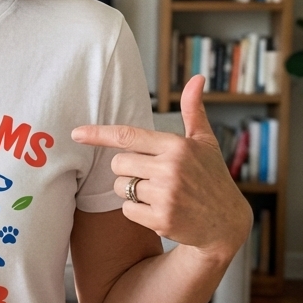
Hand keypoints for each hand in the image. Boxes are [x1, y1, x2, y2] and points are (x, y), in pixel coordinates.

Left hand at [71, 75, 252, 263]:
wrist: (227, 223)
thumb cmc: (212, 177)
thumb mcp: (205, 142)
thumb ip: (193, 111)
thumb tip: (196, 78)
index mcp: (177, 146)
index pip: (128, 136)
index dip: (98, 134)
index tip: (76, 133)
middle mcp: (170, 168)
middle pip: (118, 163)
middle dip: (127, 169)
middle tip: (151, 176)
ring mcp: (166, 195)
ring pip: (119, 187)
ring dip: (131, 191)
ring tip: (159, 193)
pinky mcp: (161, 220)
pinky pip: (127, 209)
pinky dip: (136, 211)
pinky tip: (159, 210)